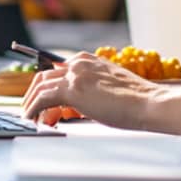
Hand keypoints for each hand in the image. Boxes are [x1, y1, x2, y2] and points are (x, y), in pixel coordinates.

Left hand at [20, 52, 180, 135]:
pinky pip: (42, 98)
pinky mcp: (73, 89)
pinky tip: (33, 120)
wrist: (150, 103)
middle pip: (44, 75)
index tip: (45, 105)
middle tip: (32, 112)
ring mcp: (76, 74)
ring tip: (30, 119)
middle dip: (35, 94)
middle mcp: (80, 63)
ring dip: (31, 103)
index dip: (48, 88)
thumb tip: (76, 105)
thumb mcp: (110, 87)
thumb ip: (92, 88)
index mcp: (89, 60)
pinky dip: (33, 109)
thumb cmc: (137, 100)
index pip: (58, 70)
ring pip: (40, 85)